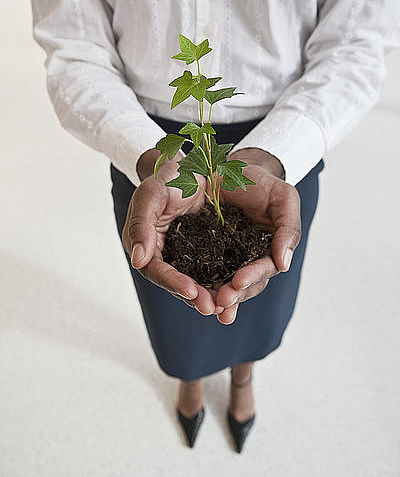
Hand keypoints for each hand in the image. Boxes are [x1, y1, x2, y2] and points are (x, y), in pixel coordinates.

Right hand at [122, 149, 215, 315]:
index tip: (191, 291)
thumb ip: (142, 224)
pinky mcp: (205, 254)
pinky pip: (213, 273)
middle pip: (176, 283)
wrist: (194, 168)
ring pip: (196, 283)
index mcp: (145, 243)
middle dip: (194, 297)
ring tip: (224, 308)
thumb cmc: (169, 176)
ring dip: (210, 296)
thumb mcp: (152, 192)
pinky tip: (237, 291)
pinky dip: (223, 284)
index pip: (155, 269)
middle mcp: (163, 255)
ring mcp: (185, 256)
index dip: (171, 282)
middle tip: (212, 308)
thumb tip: (138, 260)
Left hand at [212, 148, 300, 324]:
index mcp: (269, 248)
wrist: (227, 169)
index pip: (264, 268)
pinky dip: (196, 286)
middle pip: (244, 284)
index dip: (253, 276)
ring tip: (209, 307)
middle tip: (221, 301)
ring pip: (223, 284)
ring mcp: (226, 258)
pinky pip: (200, 273)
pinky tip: (190, 296)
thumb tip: (284, 265)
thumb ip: (289, 228)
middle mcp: (248, 258)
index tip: (239, 281)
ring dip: (217, 298)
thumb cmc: (260, 182)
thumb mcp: (283, 197)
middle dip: (234, 294)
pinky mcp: (203, 253)